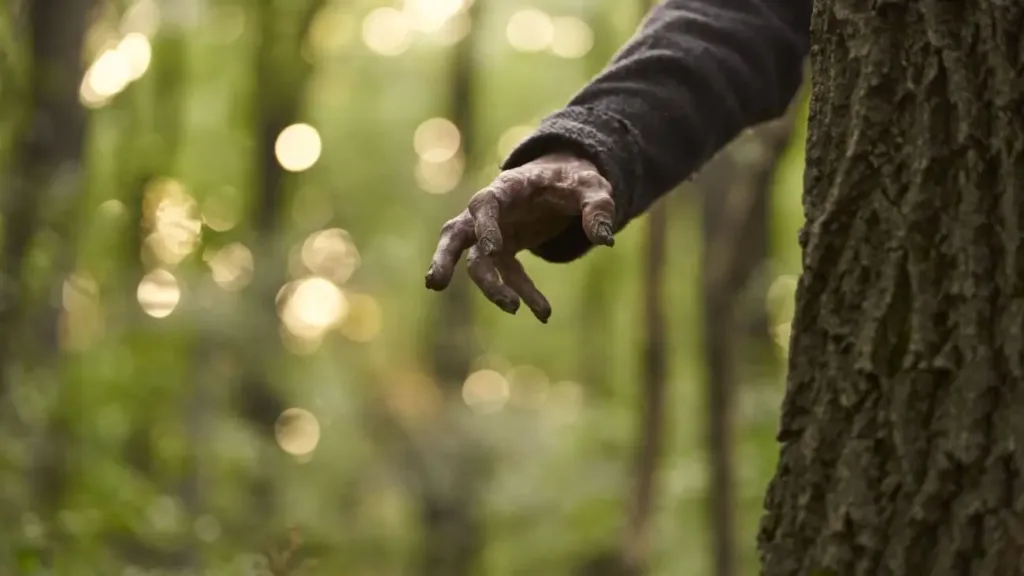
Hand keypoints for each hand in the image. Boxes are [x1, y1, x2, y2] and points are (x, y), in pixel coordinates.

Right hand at [424, 153, 615, 322]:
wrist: (566, 181)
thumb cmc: (575, 180)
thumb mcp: (594, 187)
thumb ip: (598, 208)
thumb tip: (604, 239)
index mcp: (507, 187)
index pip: (484, 204)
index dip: (484, 226)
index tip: (492, 248)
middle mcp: (491, 211)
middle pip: (456, 233)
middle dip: (445, 258)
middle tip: (435, 283)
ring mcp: (494, 233)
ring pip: (474, 261)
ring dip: (488, 287)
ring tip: (512, 309)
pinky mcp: (504, 250)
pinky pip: (507, 275)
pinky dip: (522, 293)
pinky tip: (545, 313)